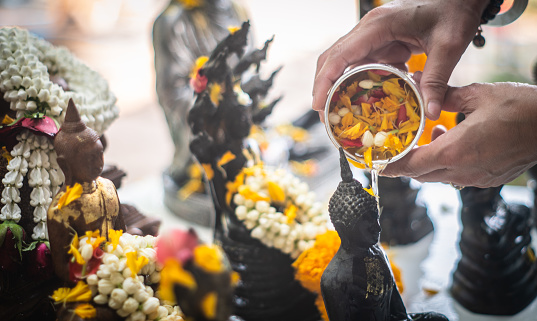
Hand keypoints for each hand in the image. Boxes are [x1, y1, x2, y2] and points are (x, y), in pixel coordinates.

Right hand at [312, 0, 486, 120]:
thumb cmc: (454, 11)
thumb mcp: (449, 45)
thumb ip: (436, 79)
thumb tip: (430, 112)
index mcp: (377, 26)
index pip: (339, 55)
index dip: (324, 82)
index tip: (318, 105)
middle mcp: (368, 29)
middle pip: (332, 59)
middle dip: (324, 87)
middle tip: (325, 116)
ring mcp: (372, 35)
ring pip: (344, 62)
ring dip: (338, 86)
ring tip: (339, 112)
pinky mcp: (380, 41)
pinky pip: (362, 63)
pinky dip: (359, 82)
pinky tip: (366, 99)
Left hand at [382, 82, 536, 186]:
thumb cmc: (520, 109)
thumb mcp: (477, 95)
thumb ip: (444, 95)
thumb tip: (420, 80)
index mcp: (455, 151)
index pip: (411, 166)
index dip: (391, 166)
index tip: (377, 162)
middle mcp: (462, 170)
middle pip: (421, 174)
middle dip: (407, 162)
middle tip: (398, 146)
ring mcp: (475, 178)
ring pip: (438, 175)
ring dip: (428, 160)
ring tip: (433, 134)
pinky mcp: (487, 179)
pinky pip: (456, 175)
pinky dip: (446, 162)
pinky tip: (453, 140)